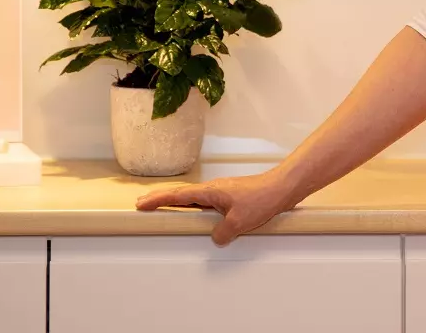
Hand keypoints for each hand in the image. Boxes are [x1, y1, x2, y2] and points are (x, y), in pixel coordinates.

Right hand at [135, 170, 295, 244]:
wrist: (283, 188)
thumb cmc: (262, 197)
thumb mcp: (237, 222)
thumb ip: (221, 233)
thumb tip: (215, 237)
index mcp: (211, 191)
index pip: (179, 195)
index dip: (159, 199)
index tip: (142, 203)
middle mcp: (215, 189)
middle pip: (184, 195)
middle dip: (163, 199)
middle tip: (145, 204)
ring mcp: (224, 193)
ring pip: (196, 200)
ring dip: (180, 204)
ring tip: (167, 210)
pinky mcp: (233, 198)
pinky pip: (209, 205)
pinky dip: (197, 209)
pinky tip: (199, 217)